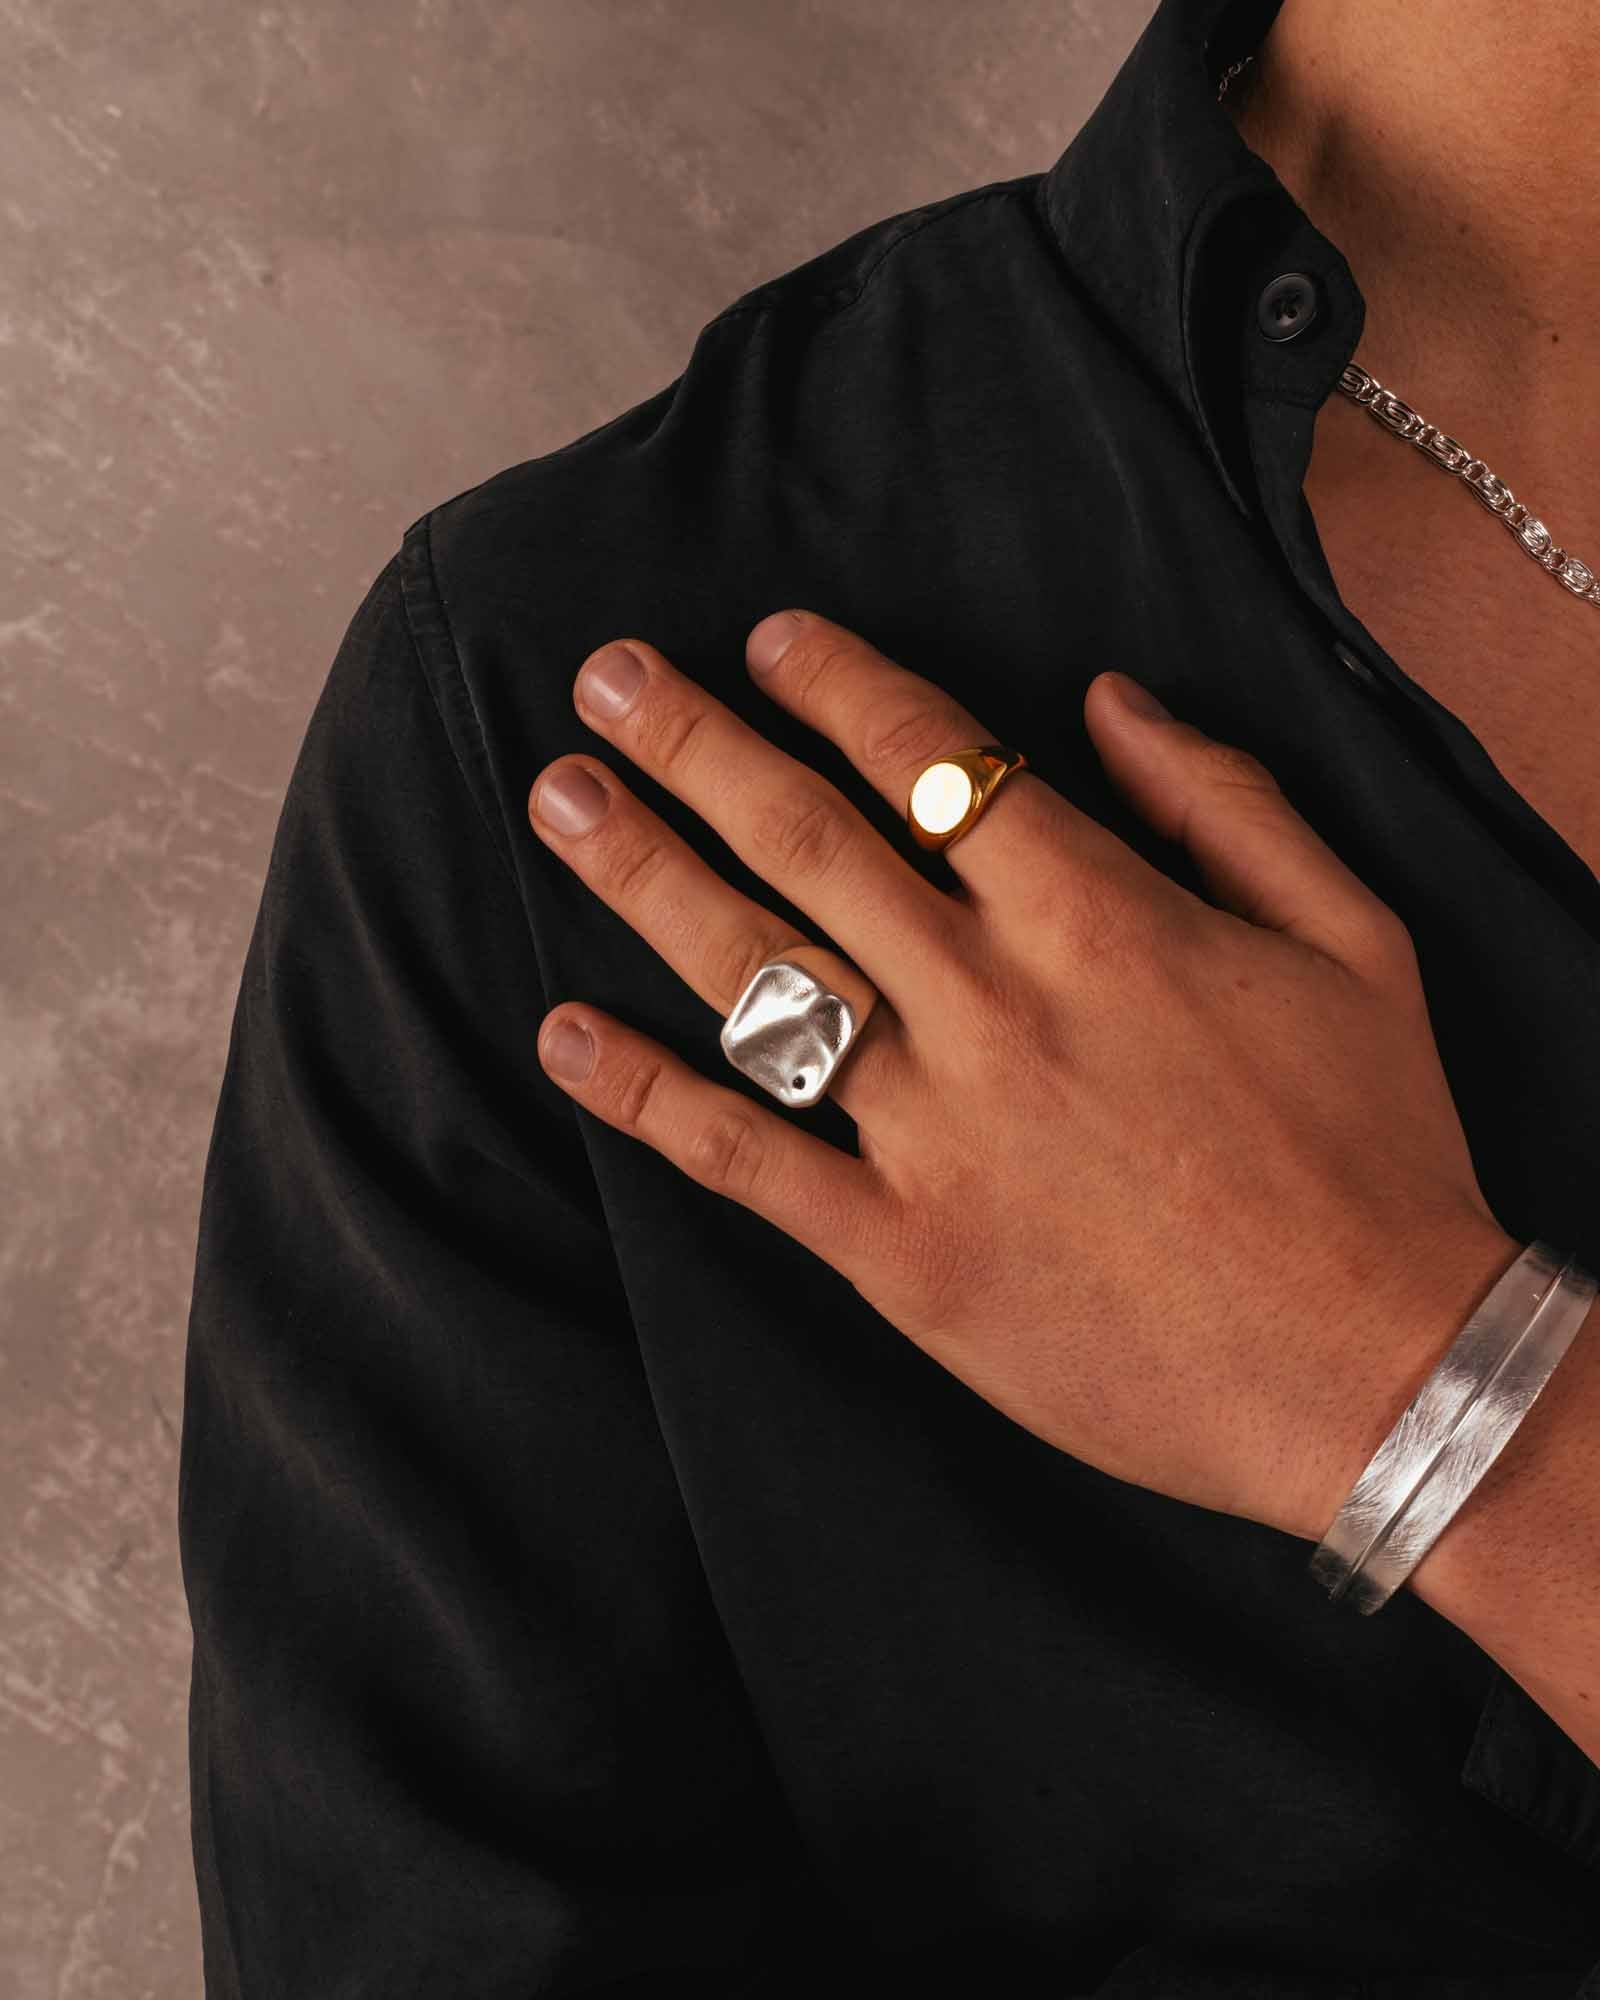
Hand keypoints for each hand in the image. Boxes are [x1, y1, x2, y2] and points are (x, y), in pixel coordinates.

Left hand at [526, 610, 1516, 1544]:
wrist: (1377, 1372)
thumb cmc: (1373, 1149)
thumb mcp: (1352, 937)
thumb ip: (1225, 800)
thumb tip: (1108, 700)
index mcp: (1098, 916)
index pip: (934, 761)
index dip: (837, 685)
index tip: (767, 639)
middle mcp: (990, 1005)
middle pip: (808, 840)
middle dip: (694, 742)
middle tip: (604, 675)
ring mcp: (932, 1131)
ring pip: (754, 975)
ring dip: (644, 876)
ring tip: (557, 798)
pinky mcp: (899, 1252)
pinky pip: (745, 1159)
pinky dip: (644, 1096)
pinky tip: (563, 1036)